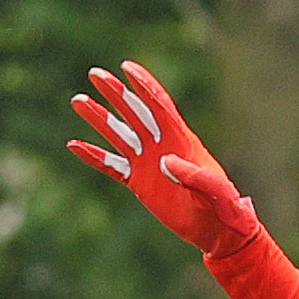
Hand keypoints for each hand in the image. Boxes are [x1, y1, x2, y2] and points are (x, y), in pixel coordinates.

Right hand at [68, 60, 259, 257]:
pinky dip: (94, 156)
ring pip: (120, 135)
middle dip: (117, 93)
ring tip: (78, 100)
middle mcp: (163, 147)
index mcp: (183, 141)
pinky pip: (112, 166)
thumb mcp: (217, 192)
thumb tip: (166, 162)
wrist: (218, 232)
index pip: (161, 107)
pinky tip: (73, 145)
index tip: (127, 67)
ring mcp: (149, 163)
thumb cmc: (225, 209)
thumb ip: (196, 177)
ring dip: (100, 119)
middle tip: (96, 73)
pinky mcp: (139, 182)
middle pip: (136, 113)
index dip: (145, 86)